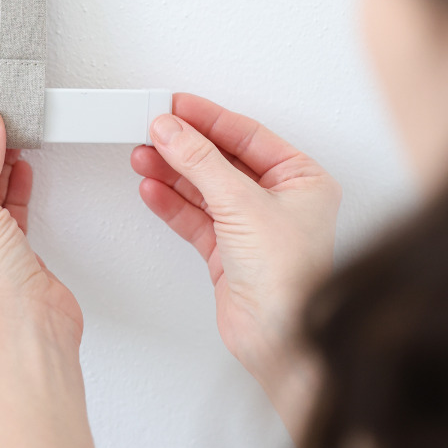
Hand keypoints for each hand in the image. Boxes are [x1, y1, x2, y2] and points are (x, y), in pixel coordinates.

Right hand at [130, 94, 339, 430]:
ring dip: (173, 172)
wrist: (279, 341)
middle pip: (223, 159)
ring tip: (144, 154)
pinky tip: (152, 187)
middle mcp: (281, 201)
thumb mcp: (241, 203)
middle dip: (185, 146)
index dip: (209, 119)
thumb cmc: (290, 279)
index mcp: (303, 179)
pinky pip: (195, 217)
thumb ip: (200, 160)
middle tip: (153, 129)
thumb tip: (173, 129)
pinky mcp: (229, 253)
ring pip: (205, 187)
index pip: (248, 135)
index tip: (176, 107)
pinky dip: (172, 202)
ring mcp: (253, 227)